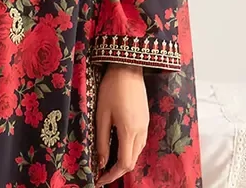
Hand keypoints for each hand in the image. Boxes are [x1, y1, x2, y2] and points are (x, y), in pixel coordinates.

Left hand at [94, 63, 149, 185]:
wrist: (128, 68)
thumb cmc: (112, 89)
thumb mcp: (102, 114)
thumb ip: (102, 140)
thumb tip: (101, 161)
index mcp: (129, 131)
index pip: (124, 164)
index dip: (112, 175)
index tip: (100, 180)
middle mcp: (141, 132)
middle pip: (132, 161)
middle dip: (117, 170)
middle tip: (101, 173)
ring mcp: (145, 126)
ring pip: (137, 152)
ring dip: (124, 161)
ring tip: (108, 162)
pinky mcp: (145, 120)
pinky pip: (139, 142)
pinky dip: (129, 150)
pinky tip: (119, 146)